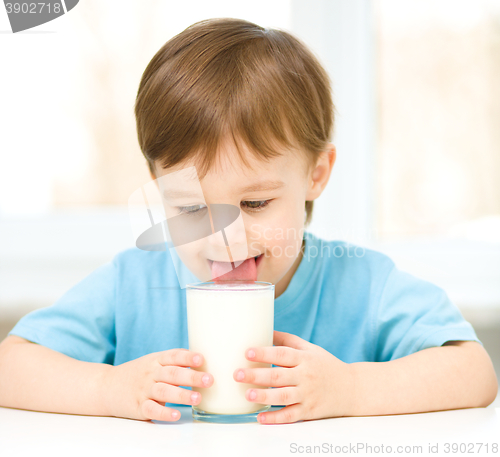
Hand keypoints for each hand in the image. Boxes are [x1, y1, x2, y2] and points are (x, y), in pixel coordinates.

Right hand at [103, 349, 212, 420]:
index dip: (188, 357)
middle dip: (192, 377)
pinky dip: (164, 412)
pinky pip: (152, 409)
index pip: (174, 356)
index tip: (201, 360)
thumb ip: (174, 361)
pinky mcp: (138, 407)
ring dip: (182, 395)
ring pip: (164, 391)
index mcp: (157, 360)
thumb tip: (203, 361)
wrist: (107, 386)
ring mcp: (144, 390)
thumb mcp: (153, 361)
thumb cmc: (139, 373)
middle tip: (209, 380)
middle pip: (173, 374)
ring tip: (197, 398)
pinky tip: (176, 414)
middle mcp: (151, 373)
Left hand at [233, 330, 354, 423]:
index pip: (282, 354)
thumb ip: (287, 340)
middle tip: (237, 374)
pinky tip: (261, 417)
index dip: (265, 353)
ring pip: (284, 397)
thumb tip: (265, 328)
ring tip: (247, 394)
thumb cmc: (325, 365)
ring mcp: (308, 395)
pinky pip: (291, 415)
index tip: (247, 352)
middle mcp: (306, 376)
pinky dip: (275, 418)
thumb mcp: (310, 348)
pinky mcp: (309, 411)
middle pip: (279, 376)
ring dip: (264, 396)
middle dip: (256, 375)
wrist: (351, 388)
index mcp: (304, 358)